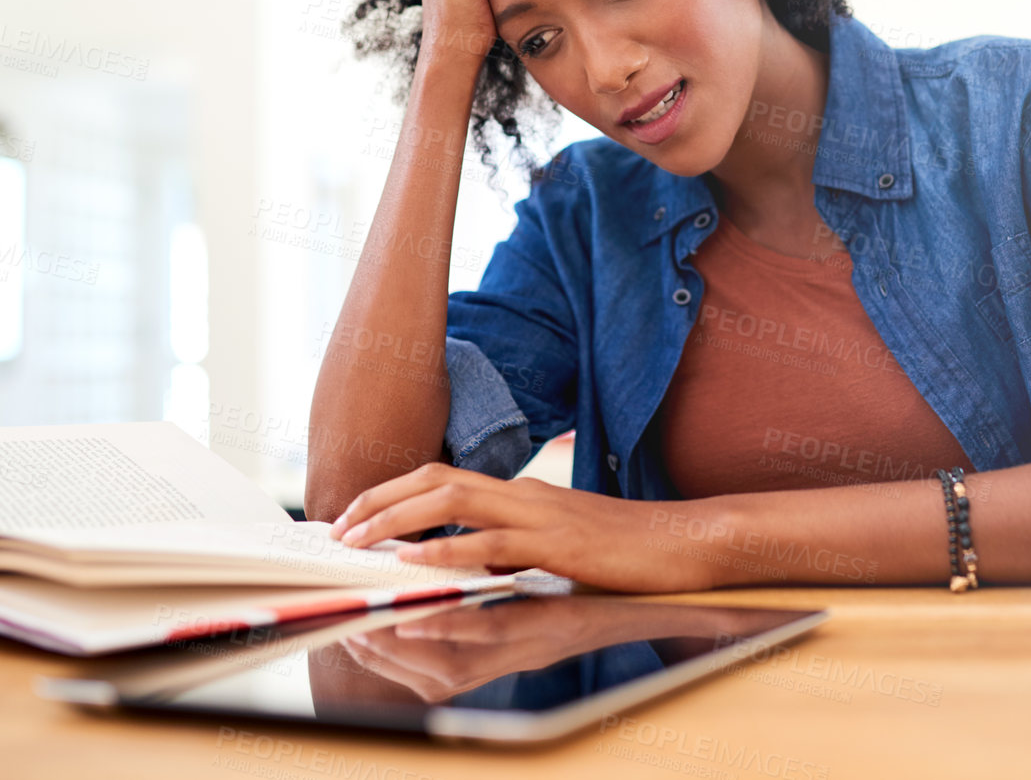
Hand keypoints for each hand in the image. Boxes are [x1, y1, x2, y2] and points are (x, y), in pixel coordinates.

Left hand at [326, 462, 721, 592]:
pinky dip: (450, 553)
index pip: (440, 478)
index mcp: (519, 492)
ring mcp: (541, 514)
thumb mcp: (553, 540)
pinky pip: (494, 543)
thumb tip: (458, 557)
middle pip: (435, 480)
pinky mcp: (559, 543)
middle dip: (379, 501)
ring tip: (361, 543)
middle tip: (338, 528)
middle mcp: (523, 493)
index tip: (351, 516)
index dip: (389, 493)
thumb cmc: (621, 546)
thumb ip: (509, 542)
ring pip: (454, 502)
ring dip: (399, 521)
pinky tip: (420, 564)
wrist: (680, 542)